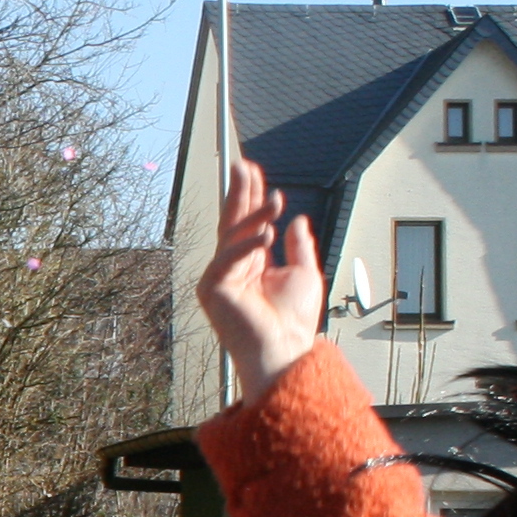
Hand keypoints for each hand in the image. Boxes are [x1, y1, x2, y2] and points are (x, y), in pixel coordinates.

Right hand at [195, 155, 325, 404]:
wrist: (285, 351)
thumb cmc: (293, 321)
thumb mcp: (304, 274)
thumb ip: (298, 246)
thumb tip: (297, 220)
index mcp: (251, 265)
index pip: (248, 224)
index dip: (252, 197)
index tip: (255, 173)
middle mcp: (231, 268)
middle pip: (233, 222)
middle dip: (239, 193)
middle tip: (242, 165)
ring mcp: (219, 278)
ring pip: (233, 236)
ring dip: (253, 215)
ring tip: (275, 199)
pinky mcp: (212, 289)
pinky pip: (228, 257)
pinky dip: (247, 243)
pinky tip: (267, 230)